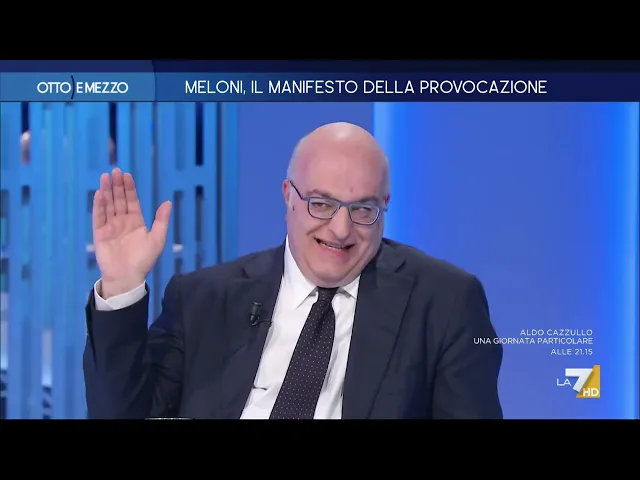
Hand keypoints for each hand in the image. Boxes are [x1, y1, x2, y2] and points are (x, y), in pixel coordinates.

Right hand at [93, 168, 171, 297]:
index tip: (127, 175)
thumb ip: (161, 220)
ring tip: (105, 177)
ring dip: (107, 191)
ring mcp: (110, 226)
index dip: (129, 188)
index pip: (132, 201)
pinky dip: (99, 205)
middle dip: (117, 186)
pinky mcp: (99, 233)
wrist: (128, 277)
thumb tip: (168, 202)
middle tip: (115, 171)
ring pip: (108, 205)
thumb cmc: (144, 259)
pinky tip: (99, 193)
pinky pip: (98, 217)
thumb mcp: (157, 239)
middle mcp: (122, 221)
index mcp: (136, 222)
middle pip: (119, 200)